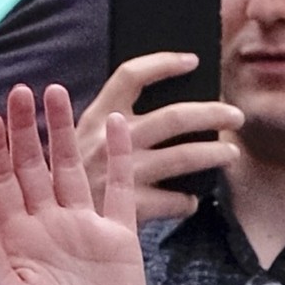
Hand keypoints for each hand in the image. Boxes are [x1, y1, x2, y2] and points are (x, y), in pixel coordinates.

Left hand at [0, 84, 146, 284]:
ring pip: (71, 167)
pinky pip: (121, 190)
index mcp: (14, 236)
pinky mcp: (119, 238)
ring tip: (57, 93)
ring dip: (63, 131)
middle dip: (24, 127)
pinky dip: (122, 158)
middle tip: (20, 91)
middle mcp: (46, 224)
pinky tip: (117, 127)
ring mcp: (82, 228)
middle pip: (32, 165)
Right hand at [77, 53, 242, 221]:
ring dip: (215, 153)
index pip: (131, 76)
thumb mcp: (73, 140)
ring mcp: (123, 172)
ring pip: (185, 156)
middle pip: (173, 117)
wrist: (50, 223)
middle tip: (234, 115)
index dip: (164, 64)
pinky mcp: (134, 205)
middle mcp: (110, 139)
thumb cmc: (65, 178)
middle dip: (211, 113)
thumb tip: (154, 110)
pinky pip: (177, 200)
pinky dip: (188, 200)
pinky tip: (189, 200)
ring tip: (231, 153)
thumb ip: (106, 124)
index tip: (192, 60)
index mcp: (94, 116)